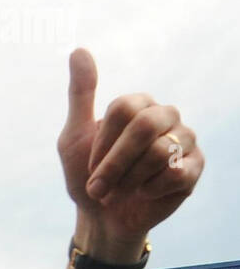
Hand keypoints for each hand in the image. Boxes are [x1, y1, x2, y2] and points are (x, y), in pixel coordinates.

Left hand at [57, 49, 202, 256]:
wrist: (103, 219)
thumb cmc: (88, 178)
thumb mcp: (73, 139)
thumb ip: (80, 95)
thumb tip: (78, 49)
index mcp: (139, 104)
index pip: (123, 108)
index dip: (103, 145)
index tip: (92, 166)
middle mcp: (165, 115)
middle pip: (144, 127)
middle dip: (115, 164)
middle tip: (99, 187)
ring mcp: (184, 139)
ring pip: (158, 152)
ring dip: (128, 181)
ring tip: (119, 193)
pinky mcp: (194, 167)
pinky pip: (175, 174)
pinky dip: (149, 191)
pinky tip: (144, 194)